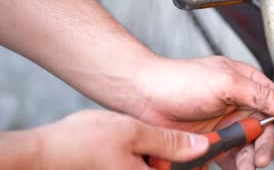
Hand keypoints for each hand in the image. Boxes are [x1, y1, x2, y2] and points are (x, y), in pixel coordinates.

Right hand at [35, 110, 209, 169]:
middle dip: (178, 156)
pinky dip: (145, 158)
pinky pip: (142, 168)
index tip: (205, 143)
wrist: (43, 155)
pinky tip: (138, 144)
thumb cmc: (82, 145)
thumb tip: (202, 146)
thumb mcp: (134, 133)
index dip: (200, 159)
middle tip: (174, 137)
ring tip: (150, 137)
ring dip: (161, 155)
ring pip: (157, 168)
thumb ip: (171, 142)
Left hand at [135, 56, 273, 169]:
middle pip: (268, 130)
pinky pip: (233, 158)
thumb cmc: (179, 79)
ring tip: (246, 165)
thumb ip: (260, 94)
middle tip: (259, 156)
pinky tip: (236, 168)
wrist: (144, 97)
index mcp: (248, 85)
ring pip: (251, 147)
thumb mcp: (225, 82)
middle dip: (266, 145)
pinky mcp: (215, 142)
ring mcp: (228, 124)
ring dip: (252, 158)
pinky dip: (237, 165)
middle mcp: (240, 104)